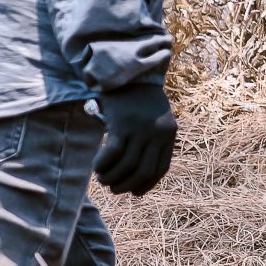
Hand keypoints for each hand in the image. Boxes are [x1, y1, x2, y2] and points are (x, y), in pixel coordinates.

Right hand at [94, 81, 176, 195]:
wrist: (128, 73)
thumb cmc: (137, 100)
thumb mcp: (152, 120)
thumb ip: (150, 142)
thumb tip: (138, 176)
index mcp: (168, 133)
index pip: (160, 168)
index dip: (146, 184)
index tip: (134, 193)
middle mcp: (158, 133)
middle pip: (143, 171)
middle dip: (126, 185)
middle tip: (113, 188)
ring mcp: (141, 129)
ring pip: (126, 166)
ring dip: (112, 178)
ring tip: (103, 178)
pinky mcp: (122, 125)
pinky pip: (112, 154)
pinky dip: (103, 165)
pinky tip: (97, 167)